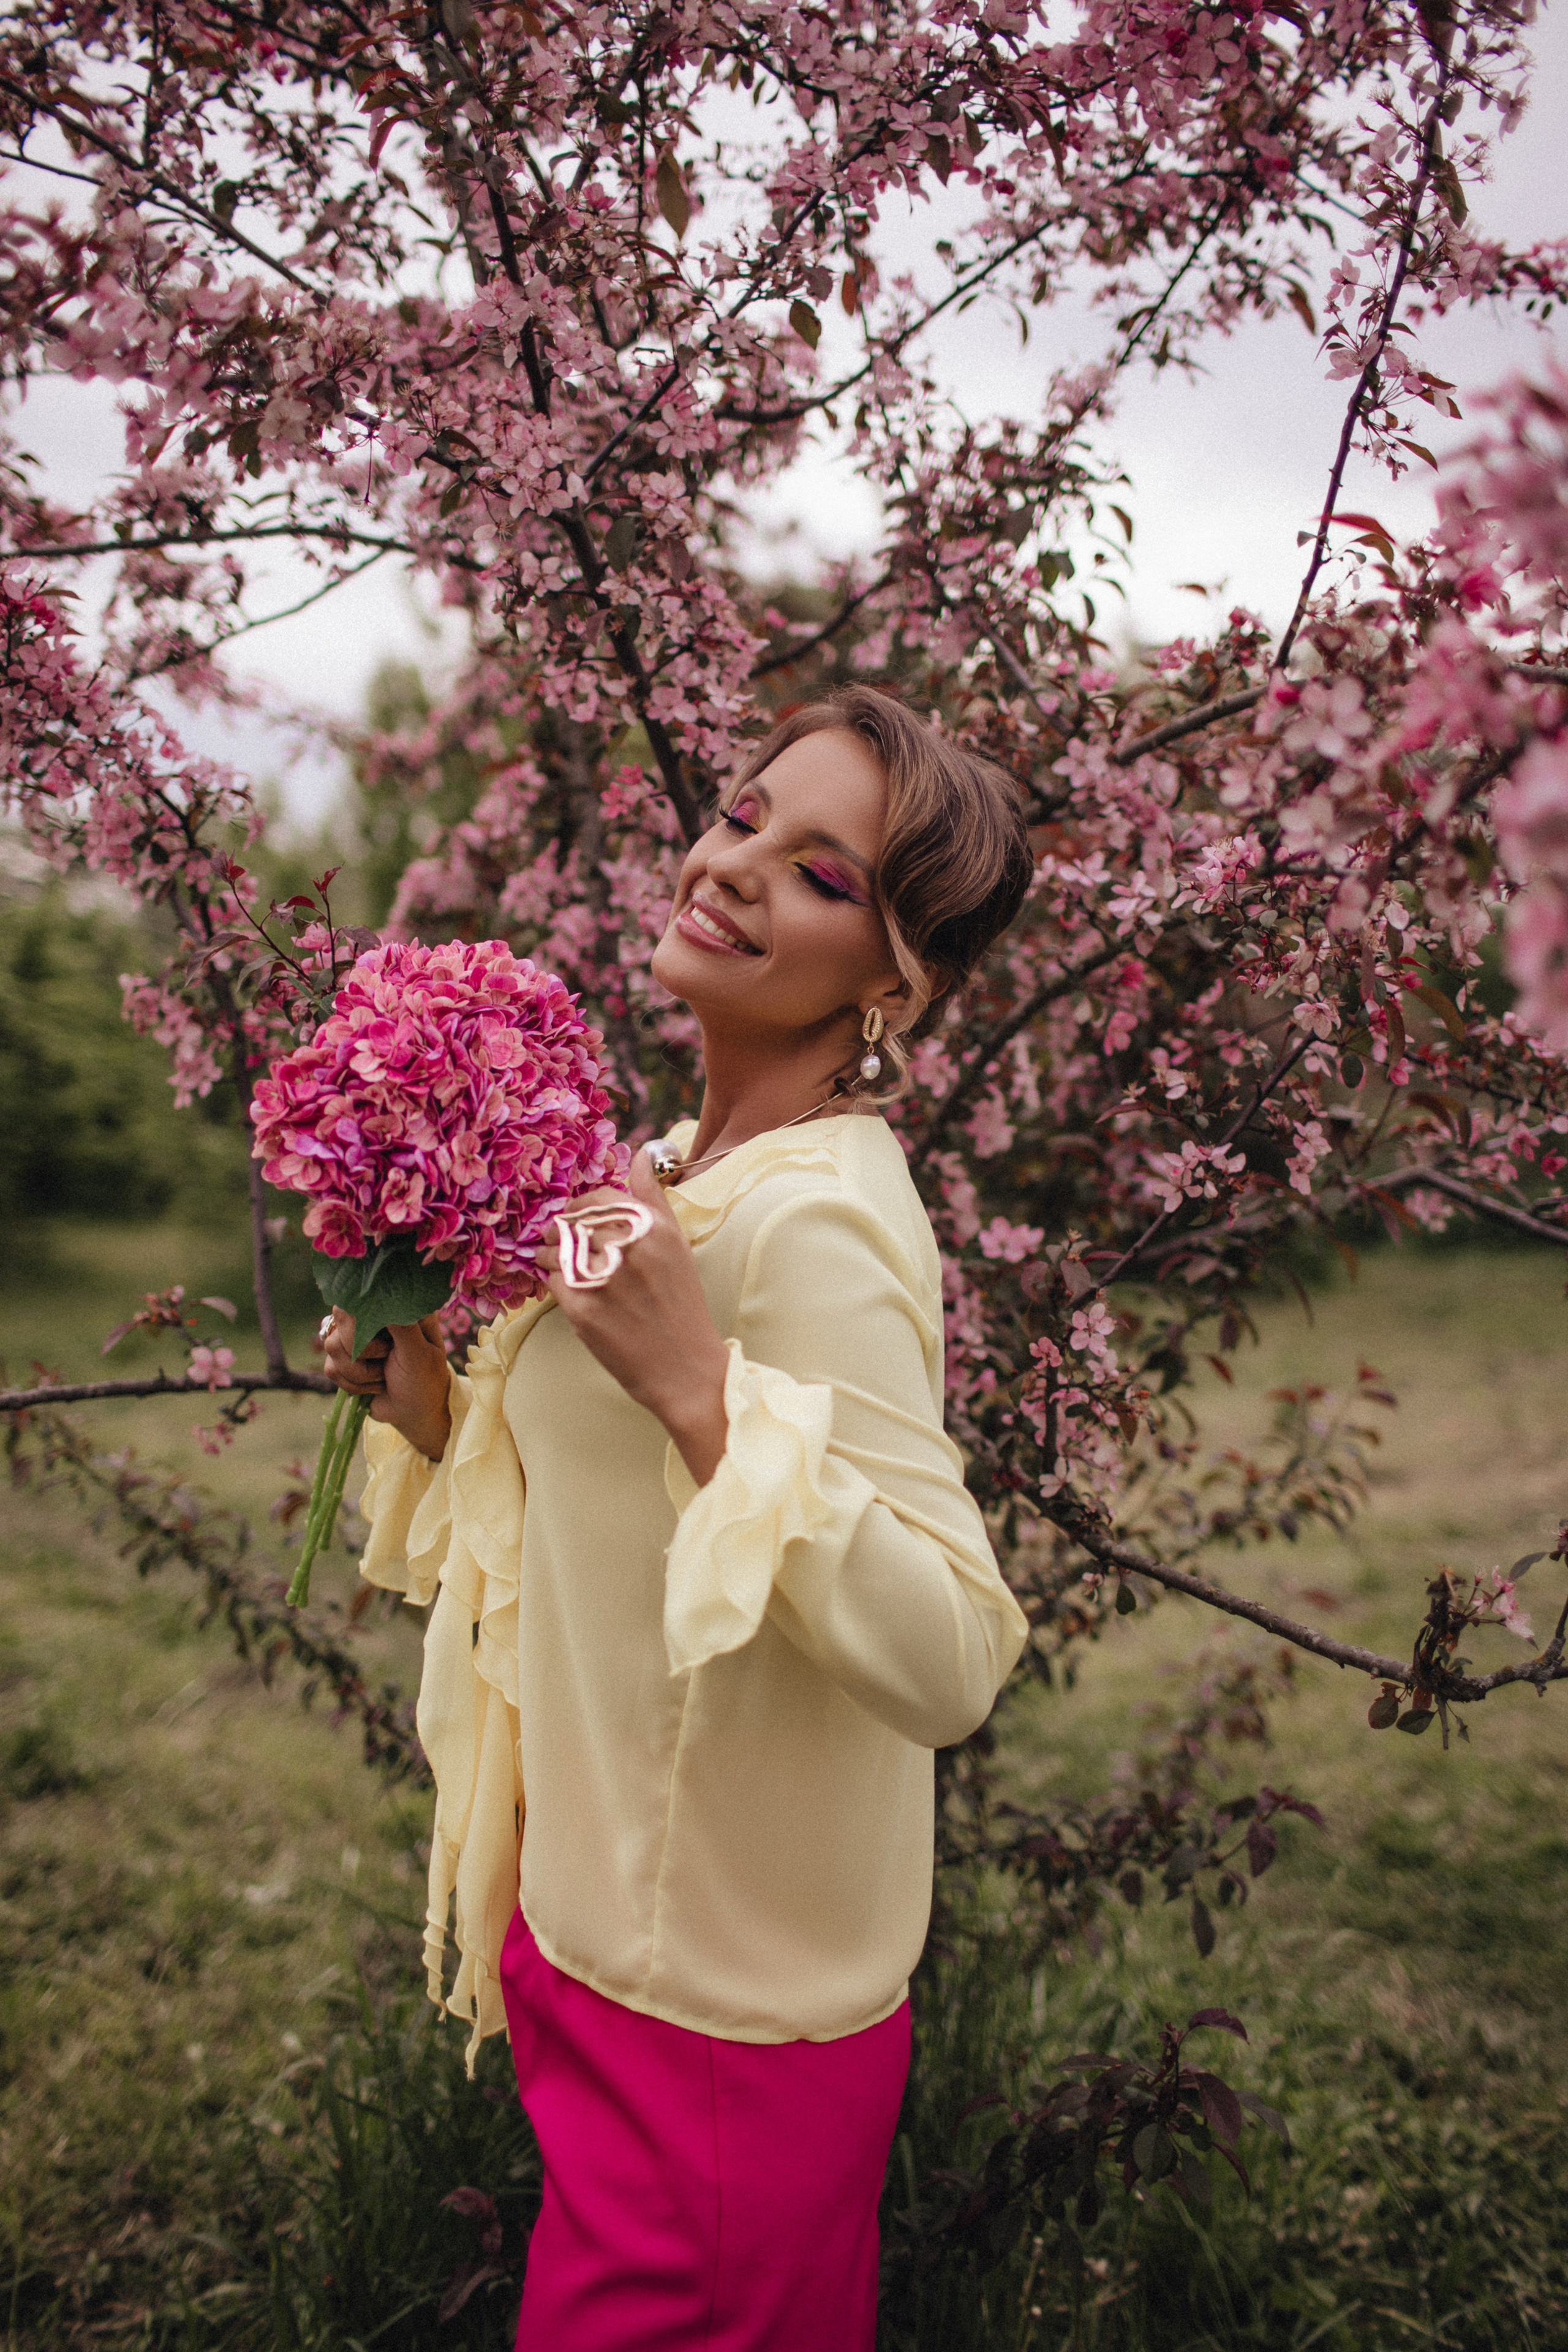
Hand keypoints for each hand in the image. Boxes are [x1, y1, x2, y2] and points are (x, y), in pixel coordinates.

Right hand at [321, 1309, 451, 1461]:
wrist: (415, 1413)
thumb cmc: (425, 1380)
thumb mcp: (420, 1354)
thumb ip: (403, 1327)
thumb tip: (384, 1302)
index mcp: (396, 1306)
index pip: (363, 1294)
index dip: (363, 1318)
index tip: (382, 1342)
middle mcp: (373, 1316)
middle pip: (340, 1317)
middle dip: (362, 1350)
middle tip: (387, 1359)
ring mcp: (356, 1337)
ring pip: (331, 1345)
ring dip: (360, 1372)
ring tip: (384, 1376)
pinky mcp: (343, 1359)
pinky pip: (330, 1368)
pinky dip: (353, 1385)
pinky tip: (375, 1385)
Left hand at [538, 1149, 730, 1486]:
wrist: (685, 1369)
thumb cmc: (681, 1306)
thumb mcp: (676, 1245)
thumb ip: (653, 1198)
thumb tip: (639, 1156)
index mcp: (652, 1226)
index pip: (597, 1197)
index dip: (581, 1207)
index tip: (579, 1219)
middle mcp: (627, 1246)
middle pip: (570, 1220)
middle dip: (560, 1229)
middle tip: (560, 1242)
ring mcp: (602, 1277)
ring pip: (553, 1247)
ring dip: (549, 1254)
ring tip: (559, 1266)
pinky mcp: (582, 1308)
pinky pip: (550, 1280)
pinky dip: (552, 1283)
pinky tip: (567, 1292)